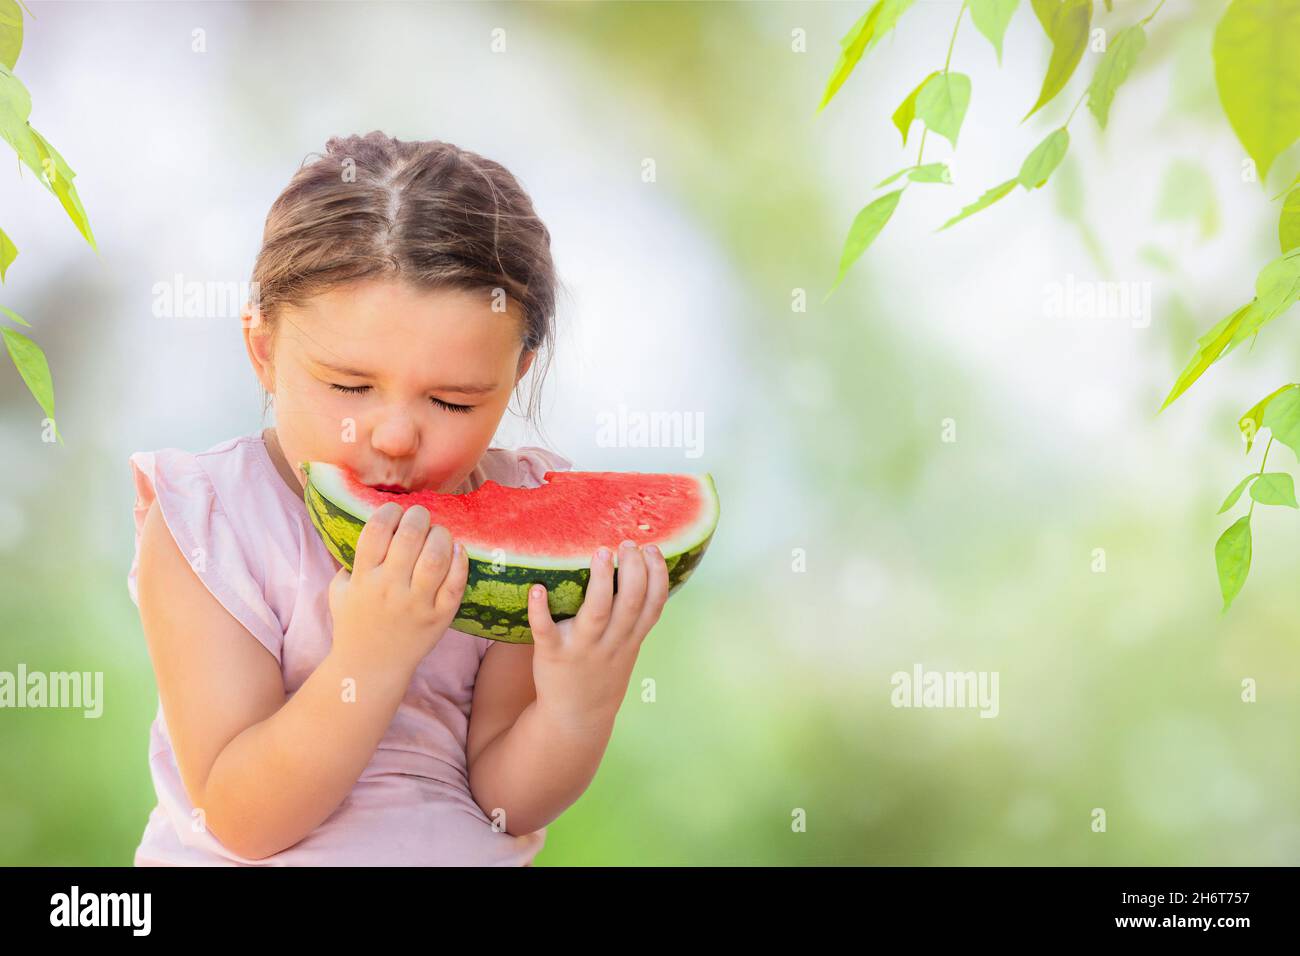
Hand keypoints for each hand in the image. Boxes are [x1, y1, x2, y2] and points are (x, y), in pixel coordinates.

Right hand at [328, 501, 469, 672]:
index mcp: (364, 578)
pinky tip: (456, 549)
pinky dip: (460, 561)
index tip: (395, 511)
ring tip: (438, 532)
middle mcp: (390, 589)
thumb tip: (370, 530)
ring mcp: (417, 604)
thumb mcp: (339, 591)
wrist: (370, 667)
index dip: (389, 512)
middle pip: (410, 537)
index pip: (377, 531)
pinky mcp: (439, 617)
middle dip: (418, 516)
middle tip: (421, 516)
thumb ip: (350, 562)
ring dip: (440, 535)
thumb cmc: (354, 624)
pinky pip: (456, 583)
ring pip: (436, 557)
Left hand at [526, 539, 669, 726]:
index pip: (654, 604)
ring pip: (597, 612)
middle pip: (631, 602)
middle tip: (627, 544)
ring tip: (601, 552)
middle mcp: (611, 642)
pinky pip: (546, 631)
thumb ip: (634, 618)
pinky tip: (537, 588)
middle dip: (633, 570)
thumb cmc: (602, 673)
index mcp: (631, 638)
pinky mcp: (552, 655)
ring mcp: (582, 648)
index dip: (657, 575)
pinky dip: (540, 610)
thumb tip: (638, 571)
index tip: (652, 549)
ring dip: (601, 581)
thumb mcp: (628, 649)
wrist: (576, 718)